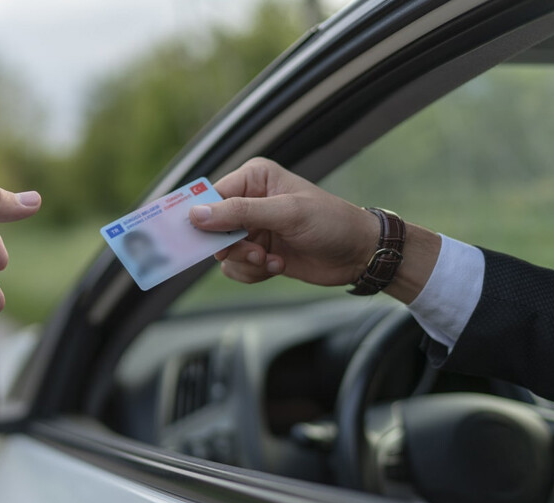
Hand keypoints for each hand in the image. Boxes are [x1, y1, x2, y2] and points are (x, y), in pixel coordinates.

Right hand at [188, 158, 439, 302]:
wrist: (359, 253)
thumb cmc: (330, 222)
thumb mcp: (286, 213)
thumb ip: (240, 213)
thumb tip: (196, 214)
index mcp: (254, 178)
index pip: (212, 197)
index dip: (202, 218)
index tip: (194, 237)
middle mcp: (249, 201)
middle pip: (212, 228)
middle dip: (232, 246)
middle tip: (255, 251)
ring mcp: (253, 229)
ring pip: (223, 252)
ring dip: (245, 262)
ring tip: (271, 260)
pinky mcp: (258, 253)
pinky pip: (236, 268)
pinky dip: (253, 272)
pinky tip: (277, 266)